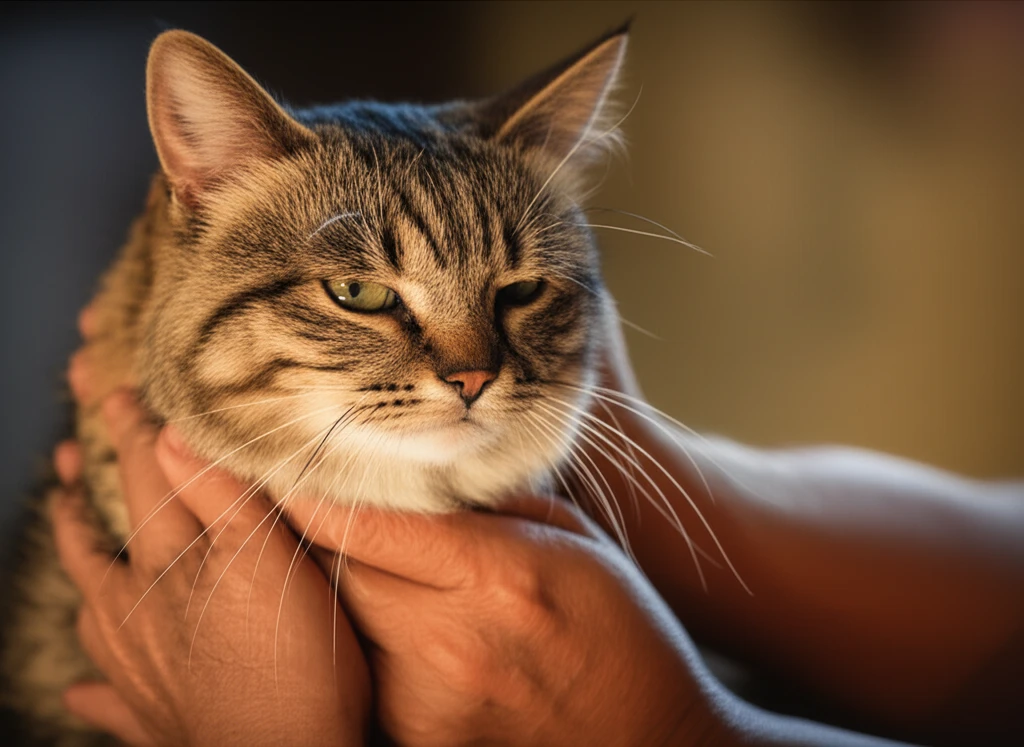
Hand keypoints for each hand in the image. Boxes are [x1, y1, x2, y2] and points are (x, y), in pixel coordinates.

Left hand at [52, 391, 370, 745]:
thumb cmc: (289, 661)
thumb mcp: (270, 559)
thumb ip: (223, 495)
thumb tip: (174, 435)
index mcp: (169, 563)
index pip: (145, 479)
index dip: (133, 431)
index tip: (118, 392)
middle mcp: (137, 610)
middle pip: (94, 541)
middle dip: (82, 492)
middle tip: (68, 460)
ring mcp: (135, 665)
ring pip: (90, 610)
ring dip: (78, 571)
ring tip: (70, 544)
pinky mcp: (148, 713)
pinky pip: (101, 697)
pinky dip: (89, 689)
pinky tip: (80, 690)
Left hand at [284, 494, 727, 745]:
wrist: (647, 742)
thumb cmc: (617, 630)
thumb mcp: (571, 538)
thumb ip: (489, 503)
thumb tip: (416, 470)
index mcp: (495, 575)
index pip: (362, 523)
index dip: (314, 488)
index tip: (292, 462)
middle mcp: (447, 644)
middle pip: (336, 571)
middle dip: (328, 533)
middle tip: (331, 503)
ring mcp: (424, 703)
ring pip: (345, 623)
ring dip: (352, 589)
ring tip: (387, 569)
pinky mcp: (415, 739)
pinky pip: (367, 670)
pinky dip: (373, 640)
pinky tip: (413, 626)